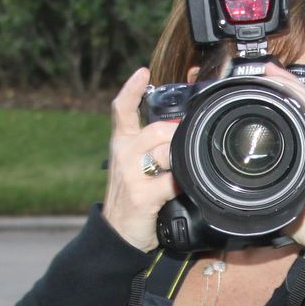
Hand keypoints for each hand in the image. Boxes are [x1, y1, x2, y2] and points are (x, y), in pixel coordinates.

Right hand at [102, 68, 179, 251]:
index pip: (121, 109)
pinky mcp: (142, 195)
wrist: (117, 234)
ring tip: (183, 172)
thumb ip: (150, 147)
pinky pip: (172, 181)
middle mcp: (123, 155)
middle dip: (178, 136)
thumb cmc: (131, 199)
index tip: (142, 71)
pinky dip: (184, 185)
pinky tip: (185, 189)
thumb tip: (178, 132)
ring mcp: (131, 175)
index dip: (132, 88)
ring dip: (180, 161)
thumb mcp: (134, 167)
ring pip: (165, 152)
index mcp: (121, 144)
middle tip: (187, 148)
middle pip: (156, 129)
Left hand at [264, 63, 304, 253]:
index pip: (304, 116)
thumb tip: (251, 196)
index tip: (266, 83)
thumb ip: (275, 195)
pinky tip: (295, 101)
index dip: (288, 97)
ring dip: (296, 90)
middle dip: (289, 83)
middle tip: (266, 69)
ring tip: (276, 75)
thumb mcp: (289, 209)